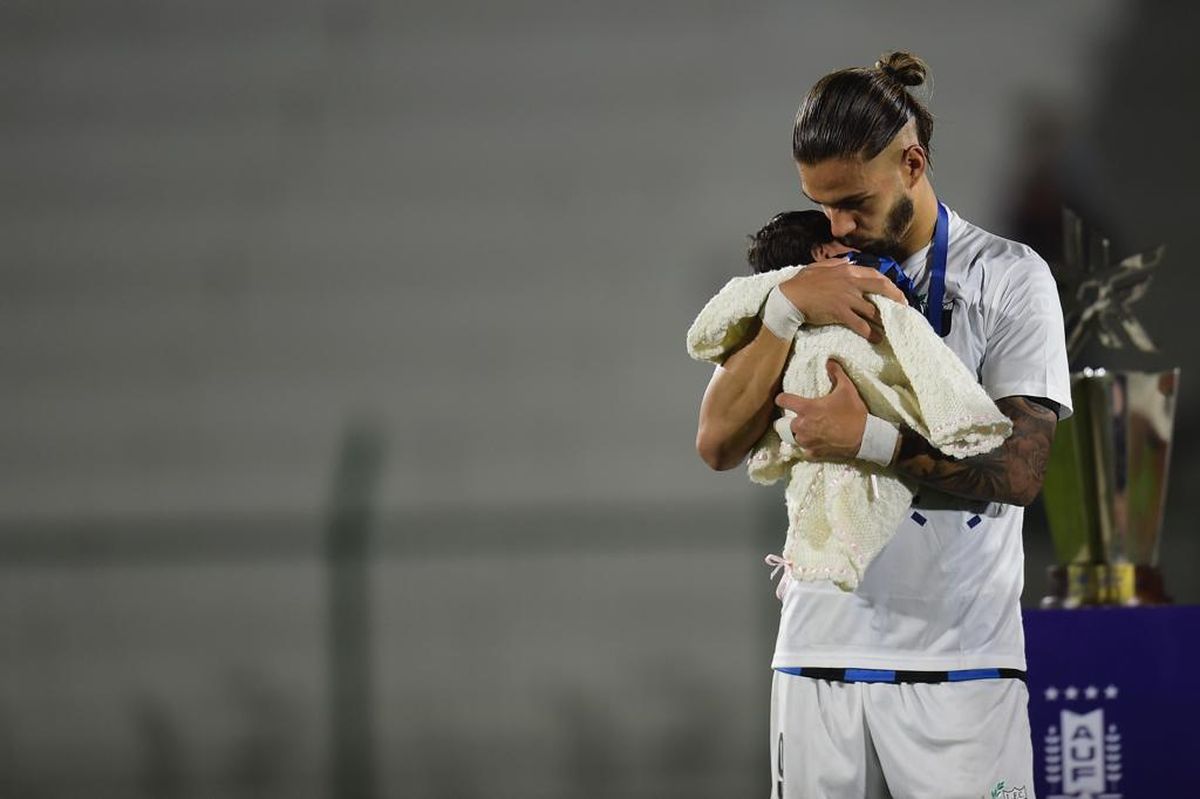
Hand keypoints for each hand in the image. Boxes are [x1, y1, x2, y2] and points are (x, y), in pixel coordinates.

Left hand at [775, 360, 867, 458]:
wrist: (864, 438)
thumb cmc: (853, 413)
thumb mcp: (847, 389)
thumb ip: (836, 373)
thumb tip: (830, 360)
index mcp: (806, 408)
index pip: (782, 400)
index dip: (782, 398)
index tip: (784, 399)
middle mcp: (802, 425)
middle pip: (787, 422)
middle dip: (795, 419)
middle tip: (807, 417)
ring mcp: (806, 441)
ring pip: (795, 437)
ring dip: (801, 433)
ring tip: (812, 430)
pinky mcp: (813, 453)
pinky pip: (805, 449)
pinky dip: (809, 446)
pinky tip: (818, 442)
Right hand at [777, 259, 906, 341]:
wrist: (789, 297)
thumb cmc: (801, 282)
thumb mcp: (818, 266)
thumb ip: (835, 263)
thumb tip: (847, 261)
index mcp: (847, 270)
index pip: (875, 274)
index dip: (888, 284)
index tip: (895, 292)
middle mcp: (851, 283)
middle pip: (881, 288)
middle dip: (896, 297)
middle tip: (903, 307)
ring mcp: (847, 298)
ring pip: (873, 309)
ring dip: (884, 319)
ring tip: (891, 328)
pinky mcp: (840, 312)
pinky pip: (860, 324)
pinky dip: (870, 333)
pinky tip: (876, 338)